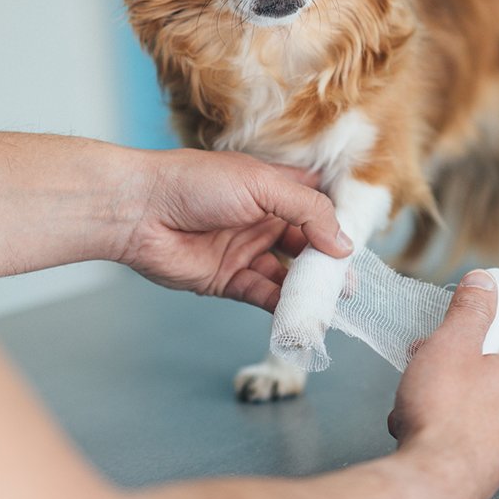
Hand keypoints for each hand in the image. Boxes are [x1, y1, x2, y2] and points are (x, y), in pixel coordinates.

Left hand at [119, 148, 352, 310]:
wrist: (138, 211)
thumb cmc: (195, 183)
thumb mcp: (262, 184)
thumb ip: (308, 211)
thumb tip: (343, 243)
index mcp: (272, 188)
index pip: (315, 205)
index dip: (336, 223)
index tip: (359, 243)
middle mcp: (262, 219)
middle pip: (306, 245)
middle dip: (327, 265)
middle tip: (350, 285)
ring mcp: (245, 250)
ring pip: (287, 275)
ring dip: (308, 290)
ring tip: (331, 305)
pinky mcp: (227, 280)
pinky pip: (263, 295)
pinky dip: (282, 308)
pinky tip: (300, 316)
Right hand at [389, 270, 498, 498]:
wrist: (431, 480)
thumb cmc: (444, 416)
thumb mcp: (452, 343)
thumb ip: (471, 309)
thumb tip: (485, 283)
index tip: (486, 302)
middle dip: (468, 345)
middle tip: (440, 342)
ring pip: (486, 390)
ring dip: (453, 378)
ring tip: (422, 380)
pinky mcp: (493, 458)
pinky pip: (474, 419)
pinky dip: (449, 409)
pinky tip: (420, 412)